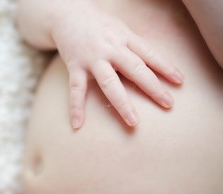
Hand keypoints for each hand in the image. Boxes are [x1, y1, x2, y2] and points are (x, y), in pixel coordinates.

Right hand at [51, 7, 183, 128]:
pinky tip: (78, 124)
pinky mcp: (75, 66)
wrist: (67, 15)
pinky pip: (76, 89)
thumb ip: (133, 44)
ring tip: (133, 121)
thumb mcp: (119, 28)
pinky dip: (76, 107)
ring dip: (122, 103)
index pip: (148, 53)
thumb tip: (152, 62)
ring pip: (109, 83)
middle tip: (168, 104)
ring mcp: (92, 59)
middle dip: (153, 87)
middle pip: (135, 69)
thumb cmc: (97, 23)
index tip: (180, 82)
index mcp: (123, 37)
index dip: (165, 67)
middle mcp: (110, 48)